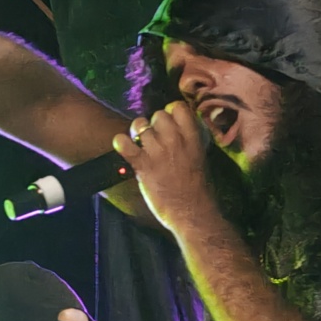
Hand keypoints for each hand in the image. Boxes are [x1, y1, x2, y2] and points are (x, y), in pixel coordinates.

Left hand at [112, 101, 215, 230]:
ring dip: (137, 133)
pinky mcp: (143, 165)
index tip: (168, 122)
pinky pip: (125, 144)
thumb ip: (189, 141)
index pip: (178, 108)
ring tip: (139, 144)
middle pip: (157, 115)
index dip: (170, 112)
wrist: (192, 213)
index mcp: (193, 139)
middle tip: (153, 137)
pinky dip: (121, 142)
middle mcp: (175, 141)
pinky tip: (123, 146)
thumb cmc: (198, 189)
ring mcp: (158, 152)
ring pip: (140, 126)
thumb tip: (177, 129)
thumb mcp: (200, 158)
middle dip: (153, 124)